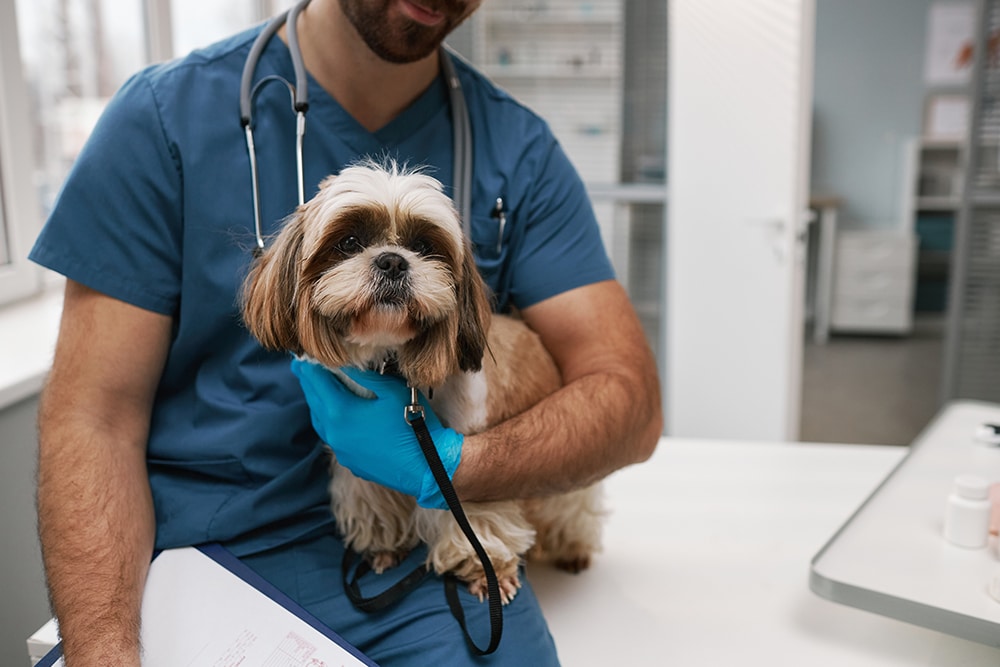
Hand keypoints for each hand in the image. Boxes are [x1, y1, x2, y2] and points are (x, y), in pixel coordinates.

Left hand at [290, 359, 463, 509]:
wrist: (428, 466)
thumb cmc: (414, 423)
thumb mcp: (393, 390)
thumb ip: (367, 376)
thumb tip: (348, 364)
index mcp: (341, 412)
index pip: (317, 383)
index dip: (309, 368)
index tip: (302, 357)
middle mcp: (335, 434)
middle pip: (315, 403)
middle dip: (308, 384)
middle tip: (301, 369)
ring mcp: (342, 451)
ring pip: (321, 423)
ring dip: (317, 405)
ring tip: (315, 392)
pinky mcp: (352, 463)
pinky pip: (333, 438)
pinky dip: (329, 423)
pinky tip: (336, 418)